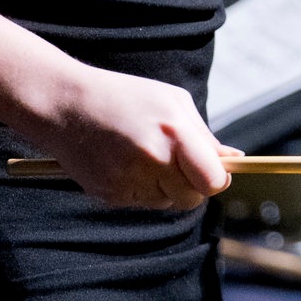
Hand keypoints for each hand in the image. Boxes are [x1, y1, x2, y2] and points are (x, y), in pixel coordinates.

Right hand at [27, 63, 234, 210]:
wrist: (66, 105)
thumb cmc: (126, 97)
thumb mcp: (172, 102)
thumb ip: (204, 135)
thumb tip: (235, 159)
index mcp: (174, 132)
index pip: (213, 180)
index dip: (217, 179)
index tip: (213, 172)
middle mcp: (153, 159)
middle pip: (192, 198)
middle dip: (192, 185)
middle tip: (178, 162)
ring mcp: (129, 180)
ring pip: (167, 203)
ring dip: (165, 187)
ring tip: (145, 156)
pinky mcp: (110, 195)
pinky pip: (141, 203)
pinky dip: (140, 189)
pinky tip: (125, 163)